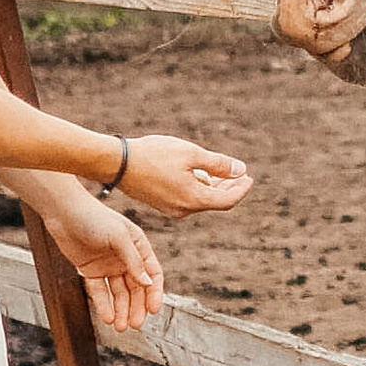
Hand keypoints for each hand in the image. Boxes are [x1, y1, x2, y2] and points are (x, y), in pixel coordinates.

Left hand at [43, 197, 165, 331]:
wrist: (64, 212)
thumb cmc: (95, 218)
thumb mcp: (119, 237)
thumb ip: (133, 261)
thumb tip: (148, 283)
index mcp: (139, 246)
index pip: (153, 274)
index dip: (154, 293)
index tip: (153, 310)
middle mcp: (126, 258)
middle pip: (136, 288)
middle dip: (136, 307)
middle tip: (136, 325)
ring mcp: (108, 265)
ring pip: (118, 293)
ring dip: (120, 310)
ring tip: (121, 327)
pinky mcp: (90, 270)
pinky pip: (99, 291)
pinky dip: (103, 304)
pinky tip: (106, 317)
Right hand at [119, 136, 253, 216]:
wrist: (116, 163)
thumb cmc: (154, 155)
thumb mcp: (191, 154)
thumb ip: (218, 164)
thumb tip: (241, 170)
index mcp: (194, 201)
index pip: (228, 201)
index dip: (241, 189)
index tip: (249, 177)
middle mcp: (183, 210)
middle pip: (216, 203)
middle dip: (231, 188)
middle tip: (241, 174)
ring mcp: (170, 209)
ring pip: (201, 201)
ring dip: (215, 188)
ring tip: (223, 172)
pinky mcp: (160, 203)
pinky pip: (187, 199)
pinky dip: (199, 189)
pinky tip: (200, 176)